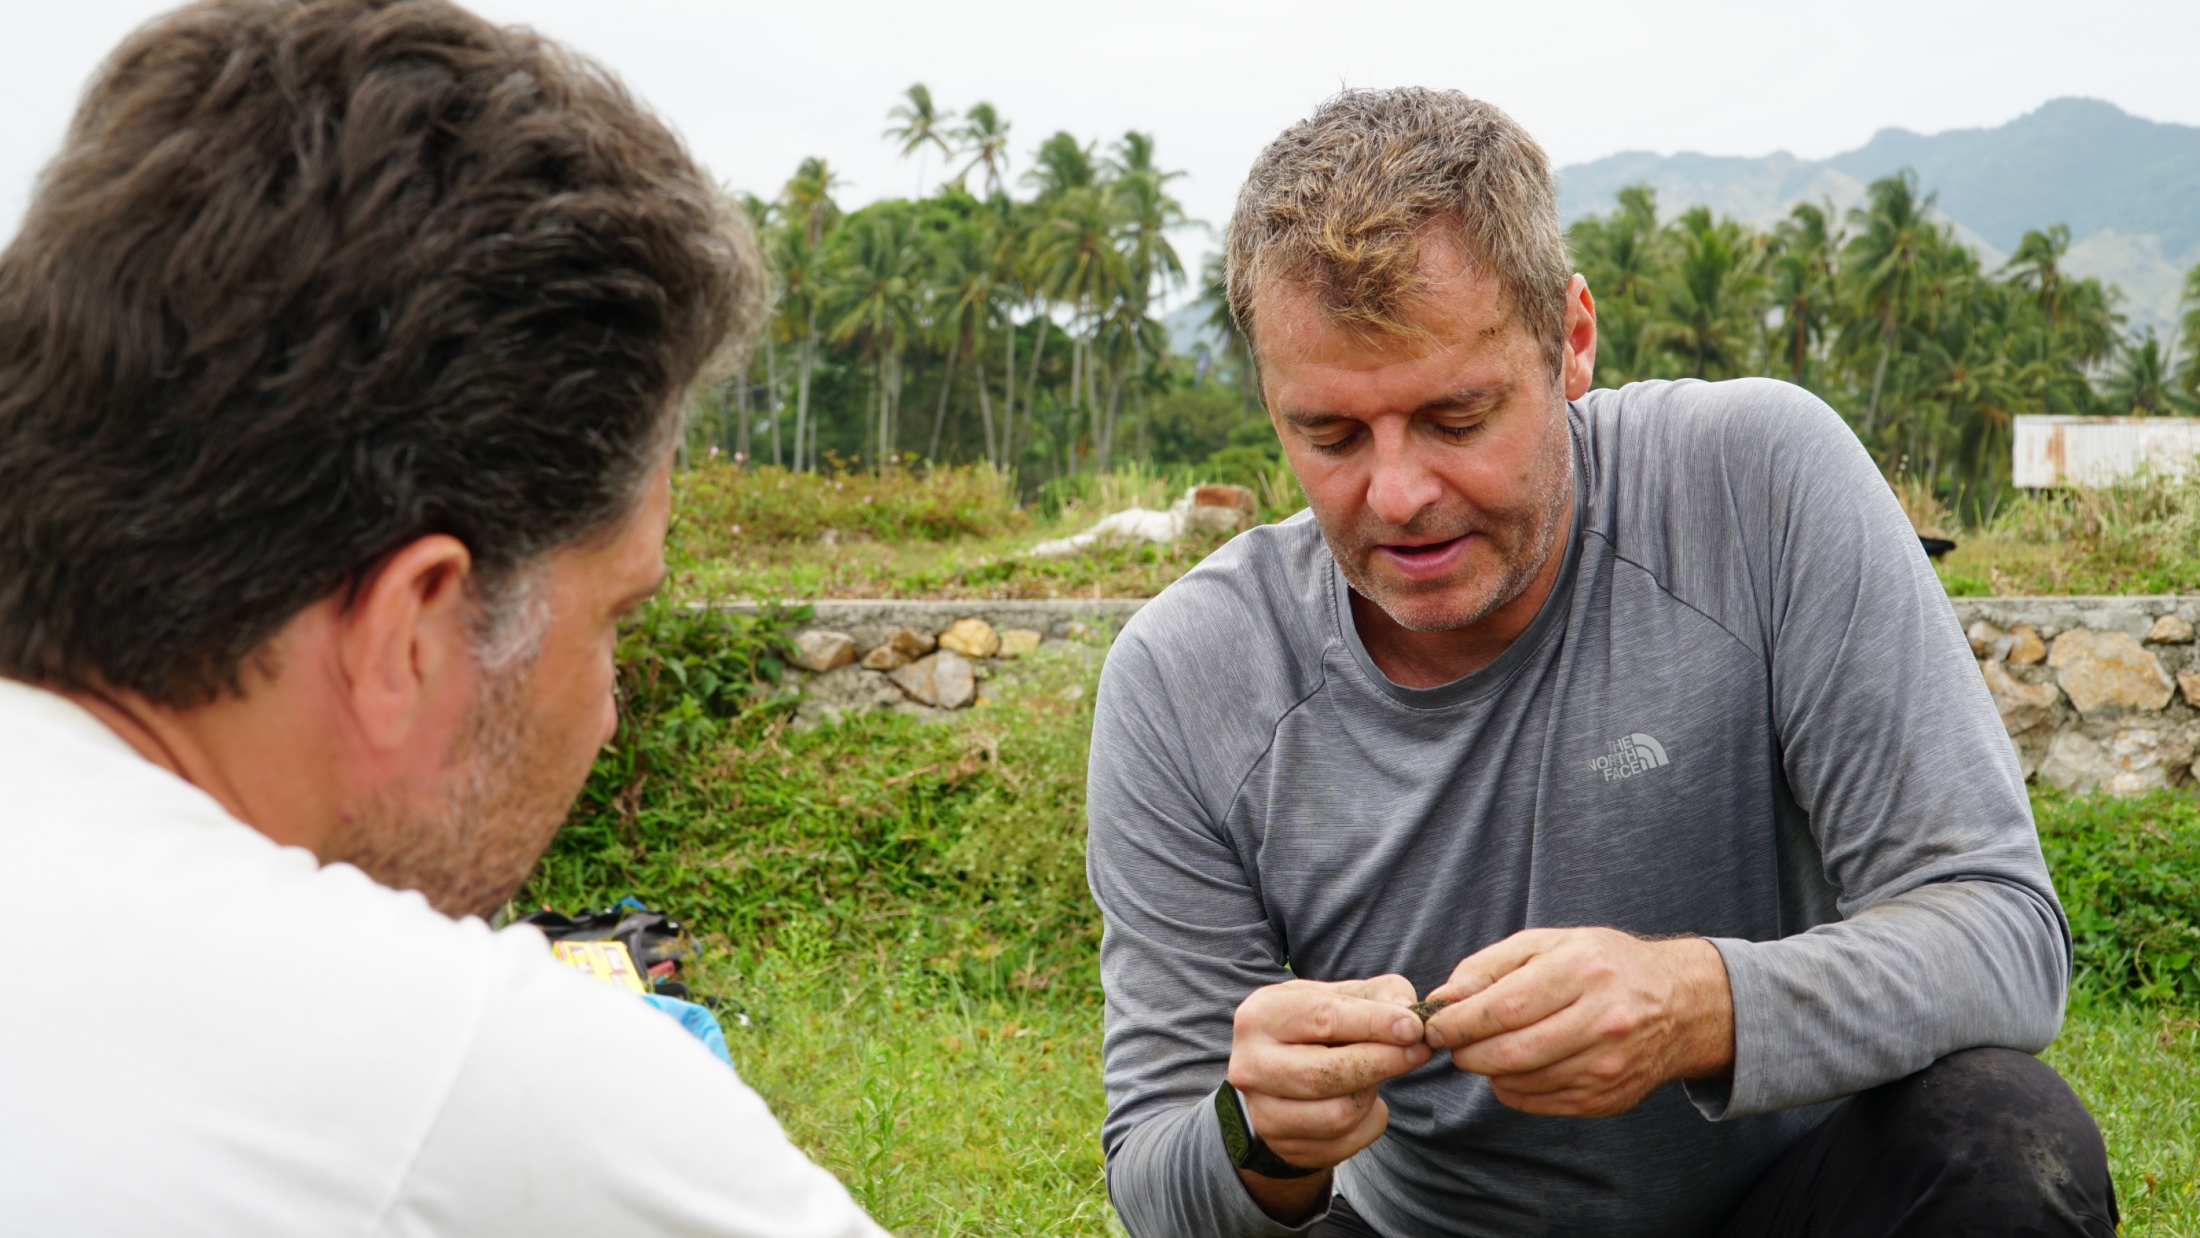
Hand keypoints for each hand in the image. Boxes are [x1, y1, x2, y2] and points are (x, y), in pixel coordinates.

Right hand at [1227, 975, 1430, 1219]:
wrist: (1280, 1075)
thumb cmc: (1315, 1026)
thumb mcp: (1339, 996)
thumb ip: (1378, 994)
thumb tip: (1408, 1012)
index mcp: (1260, 1016)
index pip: (1324, 1019)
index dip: (1375, 1024)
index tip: (1414, 1028)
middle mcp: (1251, 1066)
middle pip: (1326, 1075)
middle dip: (1381, 1063)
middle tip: (1419, 1051)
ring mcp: (1263, 1111)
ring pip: (1337, 1115)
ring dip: (1372, 1093)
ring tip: (1378, 1073)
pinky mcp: (1284, 1145)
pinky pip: (1345, 1142)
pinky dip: (1369, 1121)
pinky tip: (1367, 1100)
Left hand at [1419, 928, 1733, 1116]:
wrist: (1680, 1004)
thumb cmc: (1603, 965)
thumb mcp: (1549, 944)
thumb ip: (1490, 967)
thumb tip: (1441, 998)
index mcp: (1583, 971)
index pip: (1505, 1007)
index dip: (1459, 1022)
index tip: (1433, 1025)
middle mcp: (1602, 1020)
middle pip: (1511, 1051)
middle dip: (1467, 1051)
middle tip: (1451, 1043)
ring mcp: (1609, 1065)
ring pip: (1523, 1081)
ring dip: (1487, 1070)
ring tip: (1482, 1050)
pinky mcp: (1608, 1097)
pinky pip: (1540, 1102)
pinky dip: (1512, 1088)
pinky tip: (1513, 1067)